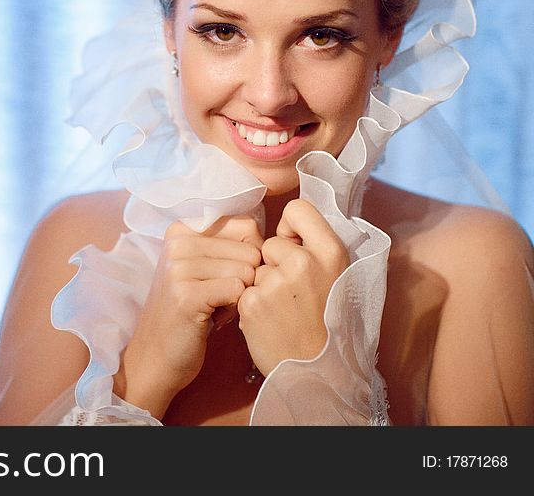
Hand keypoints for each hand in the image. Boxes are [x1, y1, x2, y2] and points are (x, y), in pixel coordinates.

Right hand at [115, 214, 262, 417]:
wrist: (155, 356)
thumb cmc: (191, 311)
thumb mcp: (203, 268)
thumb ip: (230, 247)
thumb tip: (269, 242)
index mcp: (181, 229)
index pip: (246, 226)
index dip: (250, 255)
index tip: (226, 275)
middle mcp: (178, 242)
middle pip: (250, 250)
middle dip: (245, 278)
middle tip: (218, 296)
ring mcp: (179, 267)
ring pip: (247, 271)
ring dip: (240, 296)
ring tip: (214, 307)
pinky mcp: (186, 294)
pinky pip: (239, 291)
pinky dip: (234, 309)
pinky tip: (212, 318)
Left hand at [238, 199, 349, 375]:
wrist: (318, 371)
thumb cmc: (327, 322)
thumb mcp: (336, 276)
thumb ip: (315, 247)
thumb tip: (287, 225)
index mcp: (331, 251)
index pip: (298, 209)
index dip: (290, 227)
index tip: (292, 245)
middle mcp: (304, 262)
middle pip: (269, 243)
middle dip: (272, 263)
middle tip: (291, 293)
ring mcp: (276, 282)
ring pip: (254, 268)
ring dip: (261, 286)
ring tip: (282, 311)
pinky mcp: (252, 301)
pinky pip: (243, 289)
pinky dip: (251, 305)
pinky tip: (269, 322)